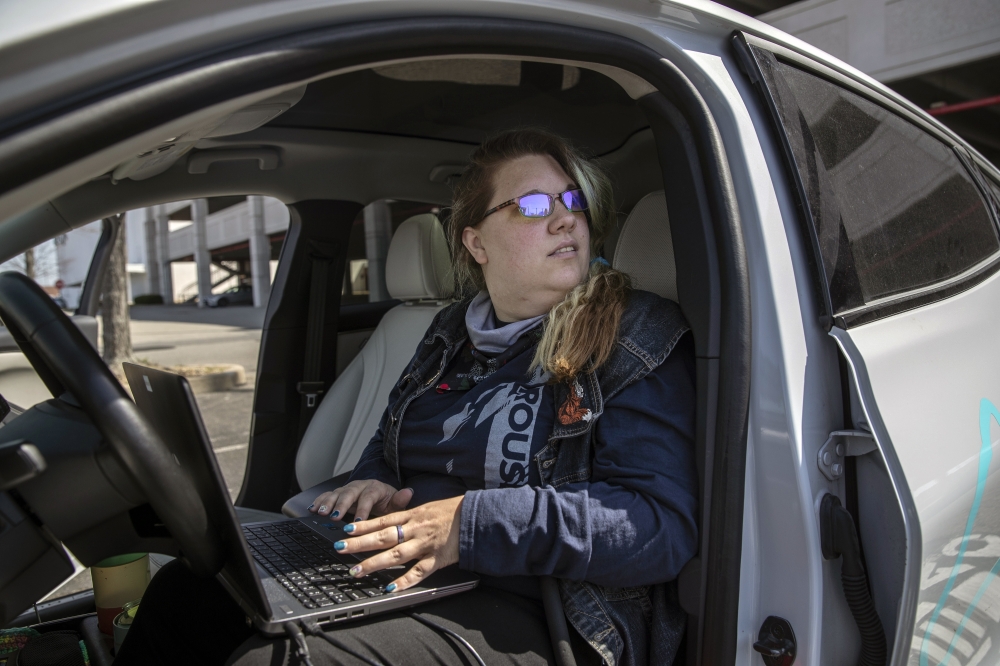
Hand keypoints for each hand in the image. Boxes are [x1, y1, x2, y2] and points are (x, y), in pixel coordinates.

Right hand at [309, 479, 412, 520]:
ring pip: (336, 494)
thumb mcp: (395, 503)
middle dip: (341, 504)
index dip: (362, 510)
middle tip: (334, 517)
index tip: (357, 522)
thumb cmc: (386, 502)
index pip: (368, 498)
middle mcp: (359, 487)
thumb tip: (409, 492)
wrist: (379, 493)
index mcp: (374, 489)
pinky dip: (319, 501)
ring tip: (320, 513)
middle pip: (349, 494)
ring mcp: (347, 490)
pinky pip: (327, 496)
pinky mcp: (338, 494)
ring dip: (327, 503)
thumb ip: (400, 500)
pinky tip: (312, 509)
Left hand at [333, 495, 463, 591]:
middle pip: (384, 537)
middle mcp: (416, 529)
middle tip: (340, 549)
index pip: (383, 520)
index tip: (345, 529)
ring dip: (374, 563)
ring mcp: (426, 545)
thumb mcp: (425, 508)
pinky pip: (418, 572)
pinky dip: (404, 581)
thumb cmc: (450, 512)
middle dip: (359, 543)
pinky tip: (390, 588)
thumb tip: (385, 521)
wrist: (476, 517)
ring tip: (356, 571)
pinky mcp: (437, 559)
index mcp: (413, 515)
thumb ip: (406, 514)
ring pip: (396, 555)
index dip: (364, 525)